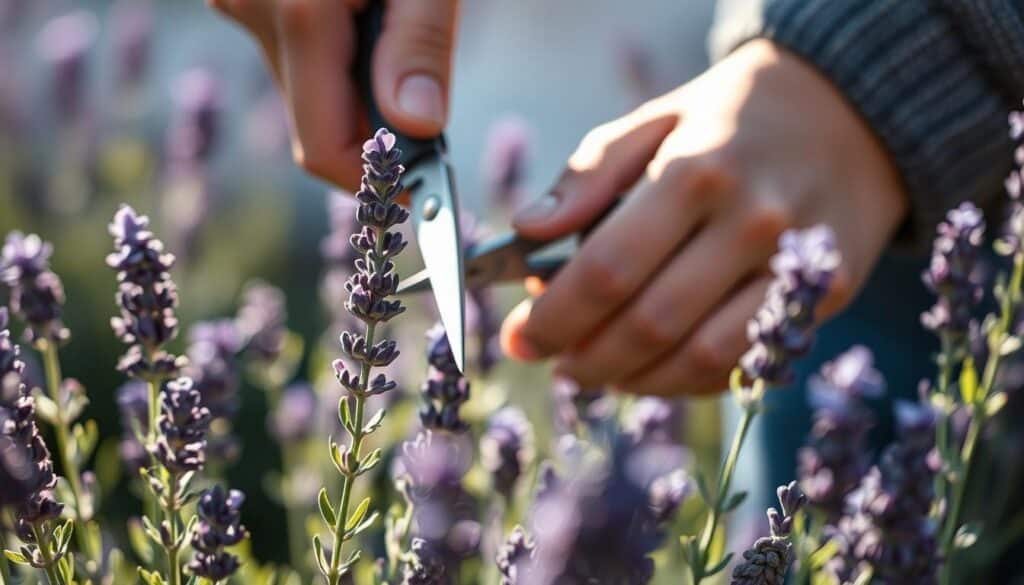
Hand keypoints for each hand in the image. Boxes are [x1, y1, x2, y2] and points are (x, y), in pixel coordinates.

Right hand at [208, 0, 457, 188]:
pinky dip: (334, 58)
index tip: (424, 185)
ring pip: (303, 94)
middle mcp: (253, 12)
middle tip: (426, 98)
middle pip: (315, 126)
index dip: (375, 181)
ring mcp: (239, 4)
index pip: (324, 149)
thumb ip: (419, 47)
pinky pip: (293, 57)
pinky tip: (363, 15)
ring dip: (355, 91)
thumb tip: (416, 126)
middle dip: (374, 131)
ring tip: (394, 29)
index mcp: (300, 10)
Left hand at [500, 40, 907, 395]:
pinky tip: (651, 369)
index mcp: (697, 171)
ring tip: (595, 370)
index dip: (554, 317)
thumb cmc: (728, 121)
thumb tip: (525, 230)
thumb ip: (585, 175)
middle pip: (648, 324)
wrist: (850, 114)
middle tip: (553, 363)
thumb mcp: (652, 121)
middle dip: (584, 358)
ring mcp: (796, 266)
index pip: (608, 269)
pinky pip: (742, 363)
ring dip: (632, 380)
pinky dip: (685, 381)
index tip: (520, 338)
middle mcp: (752, 222)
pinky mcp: (827, 297)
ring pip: (697, 359)